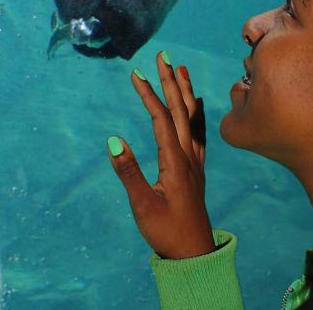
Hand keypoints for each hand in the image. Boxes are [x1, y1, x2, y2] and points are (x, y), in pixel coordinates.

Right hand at [107, 52, 215, 258]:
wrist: (194, 255)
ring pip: (193, 119)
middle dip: (170, 82)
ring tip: (181, 69)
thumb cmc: (166, 231)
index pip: (162, 120)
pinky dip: (197, 113)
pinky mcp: (196, 171)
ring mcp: (195, 163)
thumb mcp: (142, 204)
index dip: (149, 95)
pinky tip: (196, 104)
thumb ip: (128, 172)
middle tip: (163, 56)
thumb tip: (113, 140)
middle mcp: (189, 158)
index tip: (136, 74)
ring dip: (185, 92)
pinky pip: (200, 133)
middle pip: (181, 112)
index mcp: (175, 163)